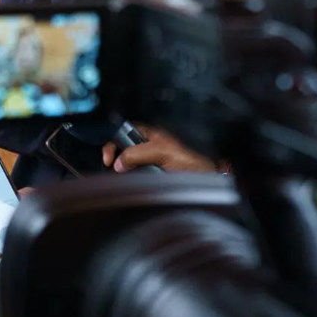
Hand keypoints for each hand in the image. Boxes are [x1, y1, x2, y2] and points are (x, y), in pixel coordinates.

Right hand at [102, 125, 218, 172]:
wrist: (207, 182)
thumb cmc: (192, 163)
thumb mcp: (161, 152)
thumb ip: (136, 153)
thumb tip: (118, 162)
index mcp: (153, 135)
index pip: (125, 132)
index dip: (114, 142)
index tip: (109, 158)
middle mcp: (151, 148)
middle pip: (124, 150)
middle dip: (118, 159)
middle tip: (116, 169)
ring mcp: (153, 163)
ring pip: (130, 166)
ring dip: (127, 172)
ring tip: (129, 178)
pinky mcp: (154, 177)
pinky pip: (137, 178)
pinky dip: (134, 181)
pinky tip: (136, 184)